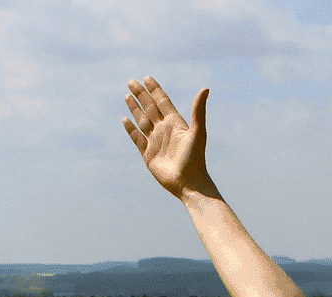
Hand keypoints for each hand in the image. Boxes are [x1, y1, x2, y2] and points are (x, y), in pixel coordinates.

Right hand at [124, 77, 214, 198]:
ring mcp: (155, 141)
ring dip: (135, 109)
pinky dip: (131, 129)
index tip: (147, 78)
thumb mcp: (197, 132)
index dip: (155, 90)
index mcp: (175, 123)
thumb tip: (206, 88)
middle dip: (141, 95)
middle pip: (150, 108)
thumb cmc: (195, 158)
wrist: (188, 182)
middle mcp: (164, 130)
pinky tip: (125, 120)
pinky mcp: (148, 154)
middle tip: (131, 82)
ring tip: (127, 96)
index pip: (163, 102)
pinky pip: (137, 139)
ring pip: (142, 121)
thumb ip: (198, 110)